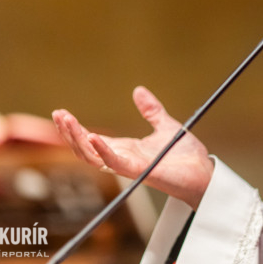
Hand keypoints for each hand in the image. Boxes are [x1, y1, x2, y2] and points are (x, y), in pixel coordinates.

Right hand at [52, 86, 213, 208]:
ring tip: (66, 121)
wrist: (204, 173)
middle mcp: (122, 160)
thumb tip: (138, 90)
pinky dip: (102, 150)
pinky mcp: (139, 171)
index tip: (61, 113)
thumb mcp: (166, 126)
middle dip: (69, 133)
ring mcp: (129, 166)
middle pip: (85, 149)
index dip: (75, 129)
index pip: (91, 140)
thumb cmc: (186, 157)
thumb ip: (151, 111)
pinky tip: (93, 136)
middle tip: (57, 114)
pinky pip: (115, 163)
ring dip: (77, 139)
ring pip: (92, 157)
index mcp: (125, 150)